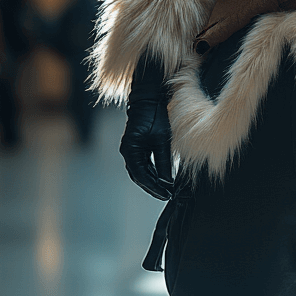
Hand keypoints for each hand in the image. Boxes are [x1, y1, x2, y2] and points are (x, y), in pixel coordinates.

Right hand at [120, 58, 173, 200]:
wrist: (149, 99)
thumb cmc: (155, 116)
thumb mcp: (162, 140)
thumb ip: (163, 162)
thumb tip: (167, 182)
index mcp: (131, 150)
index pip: (141, 176)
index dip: (154, 187)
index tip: (167, 194)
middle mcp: (127, 152)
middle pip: (139, 177)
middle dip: (153, 187)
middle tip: (167, 196)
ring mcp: (131, 150)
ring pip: (140, 172)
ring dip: (152, 181)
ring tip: (166, 190)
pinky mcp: (137, 147)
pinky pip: (143, 164)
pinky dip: (152, 172)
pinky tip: (162, 178)